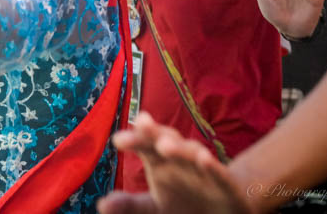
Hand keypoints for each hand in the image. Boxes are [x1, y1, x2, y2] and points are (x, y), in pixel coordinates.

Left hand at [98, 113, 251, 213]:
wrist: (225, 208)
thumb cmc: (184, 202)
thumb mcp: (154, 207)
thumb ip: (130, 205)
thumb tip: (102, 204)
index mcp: (161, 160)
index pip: (146, 145)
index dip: (134, 139)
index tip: (118, 139)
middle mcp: (181, 158)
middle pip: (167, 140)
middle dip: (156, 132)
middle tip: (143, 122)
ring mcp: (203, 169)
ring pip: (192, 152)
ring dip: (180, 147)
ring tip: (164, 145)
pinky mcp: (225, 184)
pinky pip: (219, 173)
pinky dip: (212, 166)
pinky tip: (204, 159)